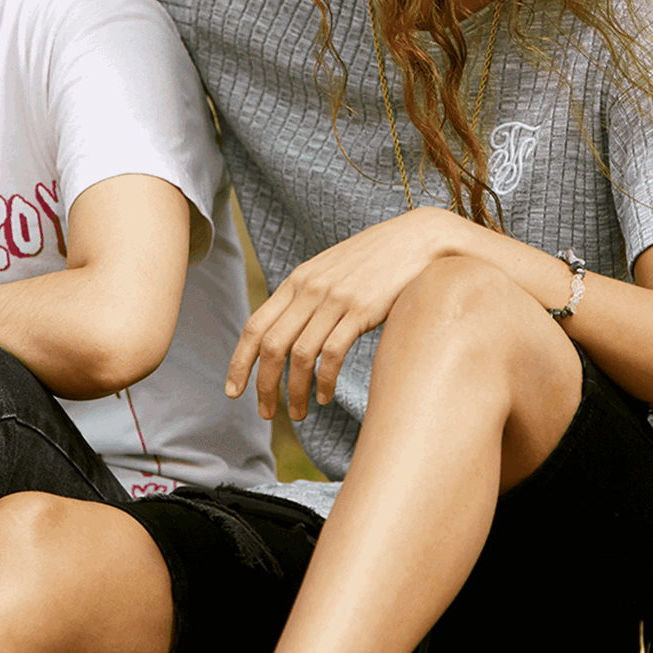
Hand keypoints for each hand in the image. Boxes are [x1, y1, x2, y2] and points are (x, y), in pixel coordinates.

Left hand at [225, 209, 461, 420]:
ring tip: (298, 413)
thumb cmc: (375, 260)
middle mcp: (310, 289)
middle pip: (271, 345)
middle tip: (267, 413)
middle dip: (263, 385)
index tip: (234, 391)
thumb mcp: (331, 270)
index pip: (255, 326)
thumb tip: (290, 331)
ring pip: (299, 355)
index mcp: (297, 281)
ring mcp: (335, 299)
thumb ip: (309, 295)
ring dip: (294, 391)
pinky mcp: (362, 310)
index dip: (239, 362)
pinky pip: (332, 353)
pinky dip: (324, 381)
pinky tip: (324, 396)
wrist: (418, 239)